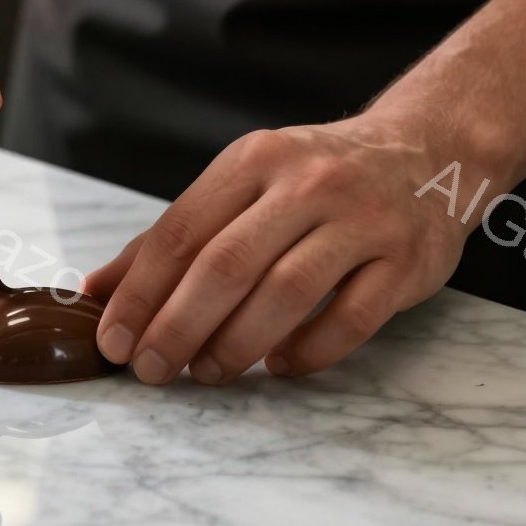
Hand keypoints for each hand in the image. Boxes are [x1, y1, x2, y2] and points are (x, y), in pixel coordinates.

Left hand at [85, 116, 472, 383]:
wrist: (428, 153)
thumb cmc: (316, 179)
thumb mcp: (243, 185)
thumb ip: (173, 238)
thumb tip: (97, 291)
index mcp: (254, 160)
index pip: (181, 232)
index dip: (140, 293)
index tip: (114, 341)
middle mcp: (307, 184)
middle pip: (227, 264)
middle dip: (178, 326)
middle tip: (152, 369)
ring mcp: (362, 221)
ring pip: (286, 292)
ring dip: (237, 344)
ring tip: (209, 372)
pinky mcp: (405, 260)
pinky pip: (350, 320)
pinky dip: (307, 352)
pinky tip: (279, 365)